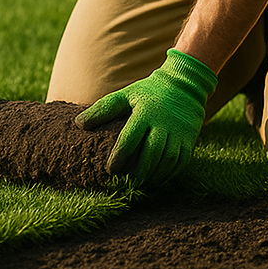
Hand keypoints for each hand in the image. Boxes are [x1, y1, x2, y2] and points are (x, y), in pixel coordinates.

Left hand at [75, 49, 216, 184]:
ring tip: (140, 182)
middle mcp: (163, 123)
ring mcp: (179, 132)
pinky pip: (181, 161)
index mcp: (145, 112)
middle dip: (138, 171)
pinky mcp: (189, 139)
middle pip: (152, 153)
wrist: (183, 86)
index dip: (119, 156)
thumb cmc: (147, 93)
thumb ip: (102, 110)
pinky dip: (169, 173)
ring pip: (167, 160)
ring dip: (154, 175)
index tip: (110, 170)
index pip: (131, 138)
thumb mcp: (125, 95)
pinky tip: (157, 178)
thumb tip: (79, 124)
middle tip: (126, 182)